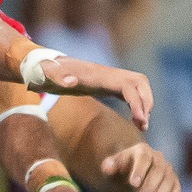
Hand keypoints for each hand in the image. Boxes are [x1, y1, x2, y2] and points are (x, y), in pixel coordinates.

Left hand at [35, 57, 152, 125]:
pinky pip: (129, 92)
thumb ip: (58, 78)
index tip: (140, 120)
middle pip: (140, 82)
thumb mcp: (48, 75)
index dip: (137, 101)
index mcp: (97, 74)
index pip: (128, 85)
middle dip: (146, 102)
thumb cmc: (46, 72)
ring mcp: (108, 77)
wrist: (44, 65)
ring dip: (144, 103)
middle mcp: (107, 73)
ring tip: (142, 126)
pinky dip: (136, 104)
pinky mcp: (106, 84)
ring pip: (138, 86)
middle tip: (143, 124)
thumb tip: (69, 82)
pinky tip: (135, 120)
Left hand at [101, 142, 180, 191]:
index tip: (132, 184)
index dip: (139, 170)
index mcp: (142, 151)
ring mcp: (167, 169)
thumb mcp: (110, 168)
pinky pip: (176, 188)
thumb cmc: (119, 170)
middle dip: (150, 186)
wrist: (129, 174)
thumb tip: (107, 167)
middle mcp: (158, 157)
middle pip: (158, 170)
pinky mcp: (173, 180)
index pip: (143, 158)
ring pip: (169, 180)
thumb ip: (108, 166)